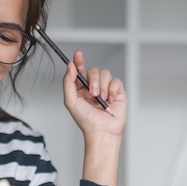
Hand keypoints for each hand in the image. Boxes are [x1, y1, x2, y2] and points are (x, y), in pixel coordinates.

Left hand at [63, 50, 126, 185]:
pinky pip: (116, 81)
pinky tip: (111, 100)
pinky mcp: (118, 92)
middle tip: (93, 94)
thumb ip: (68, 82)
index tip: (78, 54)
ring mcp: (106, 89)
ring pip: (105, 73)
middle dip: (93, 80)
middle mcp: (93, 88)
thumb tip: (70, 66)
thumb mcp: (71, 101)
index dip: (79, 61)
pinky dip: (113, 90)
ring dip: (103, 86)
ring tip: (102, 99)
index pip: (79, 71)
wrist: (102, 132)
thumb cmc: (86, 121)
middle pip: (93, 71)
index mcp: (81, 89)